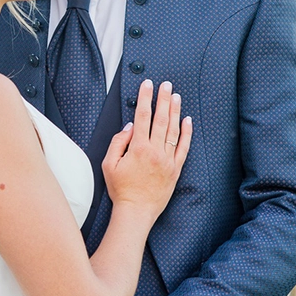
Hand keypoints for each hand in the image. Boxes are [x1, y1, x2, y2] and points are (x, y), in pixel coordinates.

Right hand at [102, 79, 191, 222]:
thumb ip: (118, 143)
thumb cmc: (121, 190)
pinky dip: (186, 132)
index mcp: (138, 148)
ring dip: (175, 111)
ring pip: (173, 130)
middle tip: (166, 85)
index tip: (147, 85)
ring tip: (176, 96)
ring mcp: (167, 160)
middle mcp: (155, 151)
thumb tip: (129, 127)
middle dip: (163, 99)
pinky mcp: (175, 169)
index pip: (143, 117)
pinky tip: (187, 120)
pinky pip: (183, 147)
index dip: (145, 98)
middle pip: (160, 119)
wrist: (136, 211)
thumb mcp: (109, 165)